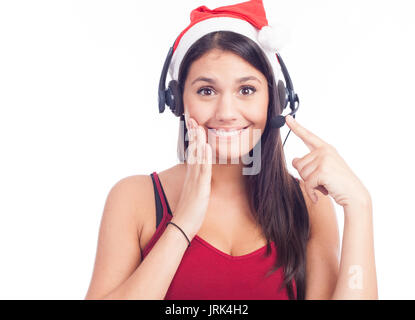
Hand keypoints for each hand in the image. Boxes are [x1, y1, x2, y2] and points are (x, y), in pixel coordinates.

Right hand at [170, 113, 212, 239]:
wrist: (182, 227)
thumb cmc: (189, 213)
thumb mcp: (193, 195)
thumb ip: (195, 185)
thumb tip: (197, 180)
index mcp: (191, 177)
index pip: (192, 154)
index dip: (194, 140)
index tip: (194, 127)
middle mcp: (192, 176)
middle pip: (193, 151)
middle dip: (193, 135)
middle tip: (193, 119)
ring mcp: (195, 181)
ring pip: (197, 157)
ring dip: (198, 141)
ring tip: (199, 127)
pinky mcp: (200, 188)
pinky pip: (203, 170)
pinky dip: (204, 158)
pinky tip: (206, 147)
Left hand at [285, 115, 370, 207]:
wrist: (354, 195)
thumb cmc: (338, 183)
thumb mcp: (324, 168)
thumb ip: (310, 162)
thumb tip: (294, 160)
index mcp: (325, 148)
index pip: (307, 136)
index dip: (296, 127)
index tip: (287, 118)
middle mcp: (324, 151)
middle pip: (299, 164)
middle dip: (306, 176)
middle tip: (322, 181)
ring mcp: (324, 160)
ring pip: (301, 174)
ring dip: (310, 184)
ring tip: (325, 185)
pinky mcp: (322, 171)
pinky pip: (307, 184)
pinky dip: (311, 192)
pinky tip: (318, 196)